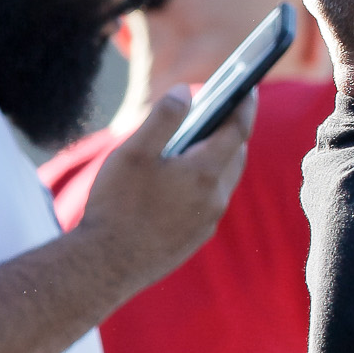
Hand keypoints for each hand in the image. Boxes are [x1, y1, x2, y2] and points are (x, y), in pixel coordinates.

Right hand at [77, 85, 253, 291]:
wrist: (105, 265)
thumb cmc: (115, 205)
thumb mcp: (133, 152)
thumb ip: (163, 118)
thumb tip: (186, 92)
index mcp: (204, 172)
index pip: (237, 131)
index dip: (244, 106)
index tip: (248, 87)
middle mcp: (215, 198)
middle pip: (235, 156)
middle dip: (231, 131)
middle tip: (222, 110)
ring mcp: (208, 221)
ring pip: (223, 180)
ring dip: (218, 158)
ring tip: (200, 140)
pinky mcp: (196, 238)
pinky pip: (209, 202)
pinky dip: (205, 182)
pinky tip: (182, 179)